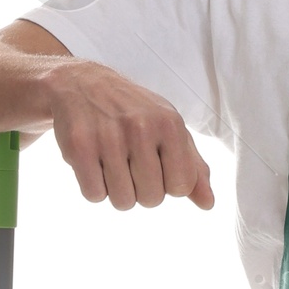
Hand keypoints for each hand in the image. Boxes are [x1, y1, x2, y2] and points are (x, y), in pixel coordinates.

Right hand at [48, 59, 213, 212]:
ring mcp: (109, 136)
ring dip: (116, 191)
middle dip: (141, 191)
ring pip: (123, 201)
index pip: (181, 187)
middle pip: (152, 199)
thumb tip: (208, 204)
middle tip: (130, 165)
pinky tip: (93, 164)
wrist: (80, 84)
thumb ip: (192, 167)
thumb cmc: (132, 113)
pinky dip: (93, 188)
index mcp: (169, 124)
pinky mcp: (79, 146)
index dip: (167, 185)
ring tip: (111, 163)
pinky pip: (94, 195)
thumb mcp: (169, 129)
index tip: (156, 165)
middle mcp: (141, 127)